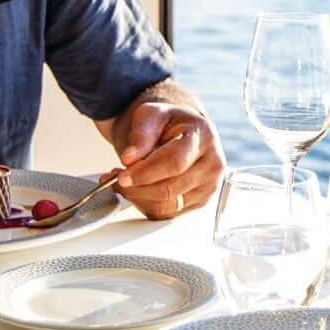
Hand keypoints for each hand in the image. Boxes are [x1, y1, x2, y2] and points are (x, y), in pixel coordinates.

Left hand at [112, 101, 225, 218]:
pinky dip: (146, 204)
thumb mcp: (151, 115)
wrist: (180, 132)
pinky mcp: (200, 202)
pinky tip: (139, 189)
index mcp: (203, 137)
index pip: (174, 163)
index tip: (123, 176)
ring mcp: (209, 186)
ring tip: (126, 182)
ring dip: (139, 197)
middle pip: (170, 189)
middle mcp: (212, 163)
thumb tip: (130, 159)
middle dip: (137, 187)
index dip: (146, 173)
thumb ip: (141, 135)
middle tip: (117, 178)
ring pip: (166, 206)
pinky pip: (167, 213)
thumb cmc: (168, 123)